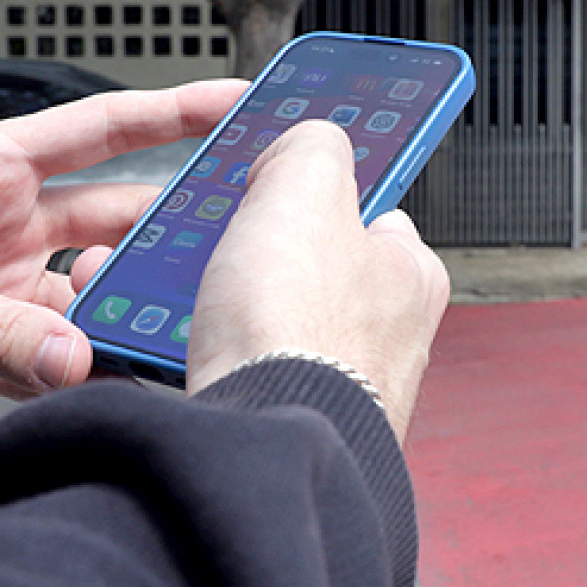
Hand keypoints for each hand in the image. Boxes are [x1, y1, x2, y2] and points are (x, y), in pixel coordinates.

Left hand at [0, 80, 244, 426]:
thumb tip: (73, 360)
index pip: (100, 130)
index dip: (171, 113)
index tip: (236, 104)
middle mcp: (9, 225)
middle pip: (118, 215)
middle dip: (171, 226)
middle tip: (232, 237)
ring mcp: (8, 287)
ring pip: (97, 294)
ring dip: (125, 312)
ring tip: (162, 328)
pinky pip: (61, 356)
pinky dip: (84, 370)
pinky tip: (108, 379)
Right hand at [173, 119, 450, 441]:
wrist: (257, 440)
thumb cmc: (297, 329)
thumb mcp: (306, 182)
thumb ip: (312, 146)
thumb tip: (302, 147)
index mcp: (411, 276)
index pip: (373, 211)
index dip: (318, 191)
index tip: (280, 185)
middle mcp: (385, 338)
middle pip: (309, 267)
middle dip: (257, 254)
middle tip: (221, 245)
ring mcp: (335, 385)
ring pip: (263, 321)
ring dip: (216, 304)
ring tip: (183, 295)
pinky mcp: (284, 421)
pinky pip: (231, 370)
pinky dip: (196, 356)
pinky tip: (174, 346)